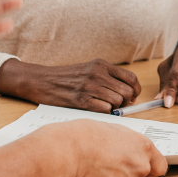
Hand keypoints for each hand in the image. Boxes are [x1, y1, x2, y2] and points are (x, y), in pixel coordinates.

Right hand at [0, 59, 141, 113]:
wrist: (42, 81)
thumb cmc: (67, 78)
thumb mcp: (89, 70)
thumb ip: (108, 78)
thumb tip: (129, 95)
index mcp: (101, 64)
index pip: (131, 78)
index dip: (136, 90)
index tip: (133, 97)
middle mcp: (98, 73)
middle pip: (127, 92)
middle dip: (126, 102)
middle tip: (118, 105)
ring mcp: (90, 87)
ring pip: (117, 102)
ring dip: (114, 108)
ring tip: (103, 106)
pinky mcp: (82, 100)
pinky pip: (105, 109)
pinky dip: (104, 112)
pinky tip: (95, 109)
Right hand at [41, 119, 166, 176]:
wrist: (66, 151)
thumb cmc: (83, 136)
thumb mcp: (113, 130)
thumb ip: (127, 143)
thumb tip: (126, 149)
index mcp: (142, 147)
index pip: (160, 166)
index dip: (151, 168)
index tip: (145, 169)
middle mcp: (139, 166)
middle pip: (139, 176)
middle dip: (126, 172)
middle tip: (107, 164)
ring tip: (94, 168)